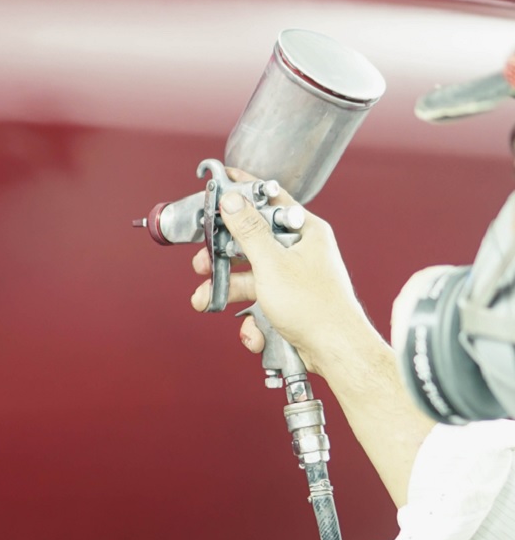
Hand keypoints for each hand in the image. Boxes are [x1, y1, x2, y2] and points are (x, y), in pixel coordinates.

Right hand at [189, 169, 374, 377]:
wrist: (336, 353)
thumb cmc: (315, 306)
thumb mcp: (272, 263)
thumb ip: (248, 230)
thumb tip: (232, 200)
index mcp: (304, 231)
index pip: (269, 200)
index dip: (243, 193)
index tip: (220, 186)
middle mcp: (300, 252)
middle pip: (250, 243)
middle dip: (222, 258)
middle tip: (203, 262)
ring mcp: (292, 279)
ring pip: (248, 277)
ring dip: (226, 291)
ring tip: (205, 300)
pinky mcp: (287, 304)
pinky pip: (258, 303)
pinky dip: (251, 320)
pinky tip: (255, 330)